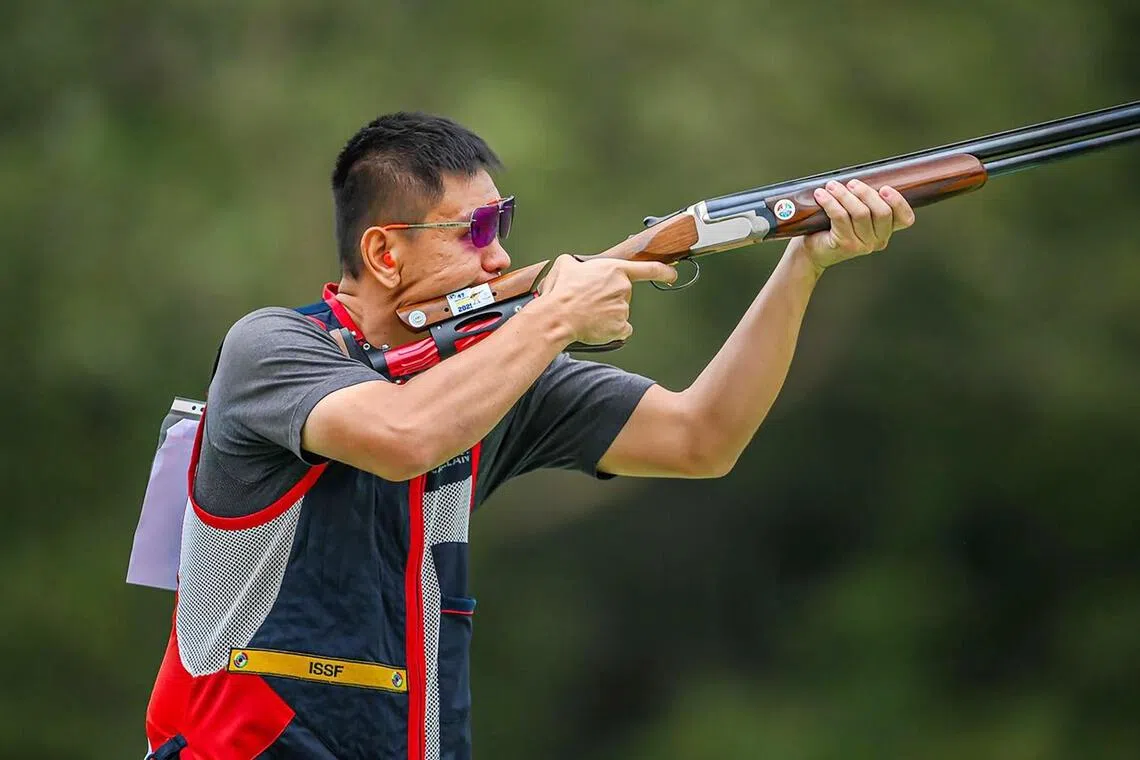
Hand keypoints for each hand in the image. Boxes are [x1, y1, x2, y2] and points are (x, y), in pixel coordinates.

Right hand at [534, 254, 676, 344]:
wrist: (558, 316)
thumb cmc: (561, 292)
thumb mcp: (565, 264)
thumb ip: (577, 263)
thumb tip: (576, 267)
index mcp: (614, 270)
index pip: (649, 269)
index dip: (664, 271)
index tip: (672, 274)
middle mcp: (623, 288)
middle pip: (624, 293)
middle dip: (610, 297)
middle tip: (590, 301)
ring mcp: (624, 308)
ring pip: (620, 312)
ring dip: (608, 313)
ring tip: (588, 313)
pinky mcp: (621, 326)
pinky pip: (621, 328)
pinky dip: (611, 329)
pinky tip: (597, 325)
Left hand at [794, 179, 915, 273]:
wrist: (813, 251)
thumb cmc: (833, 228)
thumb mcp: (854, 214)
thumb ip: (864, 200)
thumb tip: (861, 178)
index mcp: (885, 230)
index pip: (905, 218)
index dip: (898, 202)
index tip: (884, 188)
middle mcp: (877, 240)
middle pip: (882, 212)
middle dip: (866, 193)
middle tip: (852, 183)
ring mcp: (862, 245)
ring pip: (860, 213)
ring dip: (844, 195)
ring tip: (832, 186)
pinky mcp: (845, 244)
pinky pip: (840, 217)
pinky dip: (830, 202)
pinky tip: (821, 195)